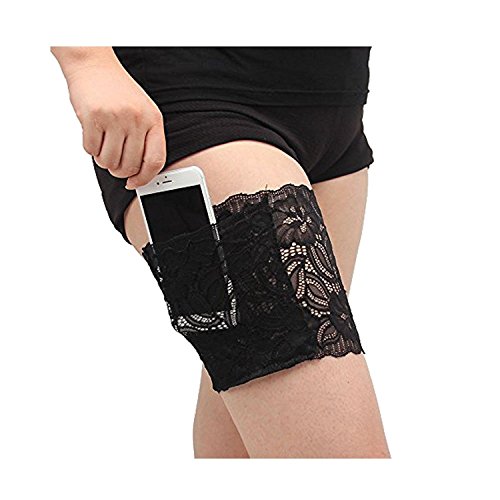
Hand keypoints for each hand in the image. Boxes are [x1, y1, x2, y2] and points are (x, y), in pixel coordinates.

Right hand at [66, 61, 166, 188]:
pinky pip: (91, 149)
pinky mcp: (93, 116)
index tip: (134, 183)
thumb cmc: (119, 92)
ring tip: (103, 146)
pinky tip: (93, 135)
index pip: (155, 161)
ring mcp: (116, 117)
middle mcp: (137, 119)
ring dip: (103, 160)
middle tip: (113, 164)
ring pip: (109, 161)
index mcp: (154, 120)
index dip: (145, 178)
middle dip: (119, 171)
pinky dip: (90, 148)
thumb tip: (138, 174)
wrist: (94, 65)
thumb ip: (145, 139)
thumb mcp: (143, 112)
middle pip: (130, 166)